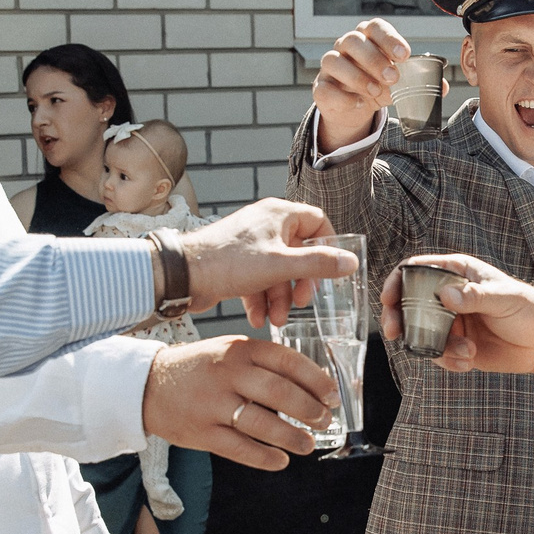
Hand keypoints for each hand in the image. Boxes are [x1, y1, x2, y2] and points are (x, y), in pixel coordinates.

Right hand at [142, 335, 336, 468]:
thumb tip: (308, 388)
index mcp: (238, 349)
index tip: (332, 395)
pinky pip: (239, 448)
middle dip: (309, 410)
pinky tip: (280, 461)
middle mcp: (227, 374)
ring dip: (291, 437)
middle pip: (279, 392)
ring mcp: (212, 404)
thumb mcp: (227, 352)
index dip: (315, 380)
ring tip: (307, 445)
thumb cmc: (197, 370)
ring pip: (261, 423)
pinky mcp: (201, 432)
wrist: (145, 385)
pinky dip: (263, 457)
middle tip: (324, 421)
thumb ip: (262, 365)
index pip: (287, 361)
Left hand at [172, 198, 356, 326]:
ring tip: (275, 319)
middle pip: (299, 253)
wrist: (183, 275)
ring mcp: (250, 244)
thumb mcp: (281, 265)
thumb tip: (350, 262)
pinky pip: (258, 280)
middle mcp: (266, 225)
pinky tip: (258, 318)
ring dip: (279, 298)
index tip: (331, 271)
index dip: (328, 247)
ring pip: (278, 271)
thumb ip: (318, 264)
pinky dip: (261, 299)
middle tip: (301, 303)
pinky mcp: (236, 263)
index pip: (317, 223)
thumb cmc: (228, 262)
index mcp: (279, 214)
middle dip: (300, 283)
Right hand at [312, 18, 407, 153]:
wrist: (355, 106)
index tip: (405, 55)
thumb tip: (443, 86)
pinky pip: (325, 88)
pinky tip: (360, 103)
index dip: (389, 38)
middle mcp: (346, 46)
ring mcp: (330, 66)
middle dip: (374, 58)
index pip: (375, 27)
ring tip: (377, 92)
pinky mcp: (321, 87)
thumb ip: (420, 80)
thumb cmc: (379, 83)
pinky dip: (343, 96)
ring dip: (358, 76)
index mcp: (368, 37)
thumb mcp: (400, 81)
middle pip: (353, 41)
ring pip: (334, 60)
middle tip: (392, 77)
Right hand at [378, 251, 533, 374]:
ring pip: (420, 334)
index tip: (388, 298)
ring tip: (467, 353)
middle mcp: (449, 296)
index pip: (417, 270)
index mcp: (458, 273)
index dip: (397, 281)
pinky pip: (437, 355)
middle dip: (399, 319)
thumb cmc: (530, 309)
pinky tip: (470, 361)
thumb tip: (446, 294)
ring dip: (436, 348)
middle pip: (408, 304)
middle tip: (396, 333)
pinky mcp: (455, 345)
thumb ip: (475, 296)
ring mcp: (450, 322)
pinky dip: (449, 361)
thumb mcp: (504, 298)